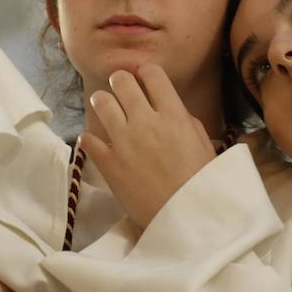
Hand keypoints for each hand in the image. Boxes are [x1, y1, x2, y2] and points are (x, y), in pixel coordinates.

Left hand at [81, 64, 218, 228]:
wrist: (186, 219)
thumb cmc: (200, 182)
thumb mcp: (202, 144)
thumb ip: (184, 120)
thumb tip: (170, 110)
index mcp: (173, 115)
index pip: (152, 73)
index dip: (146, 73)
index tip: (144, 80)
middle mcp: (146, 122)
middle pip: (121, 81)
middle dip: (120, 82)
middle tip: (121, 90)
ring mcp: (124, 141)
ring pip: (101, 102)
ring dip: (103, 102)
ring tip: (106, 108)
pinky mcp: (108, 163)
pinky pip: (88, 139)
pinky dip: (91, 139)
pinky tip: (97, 142)